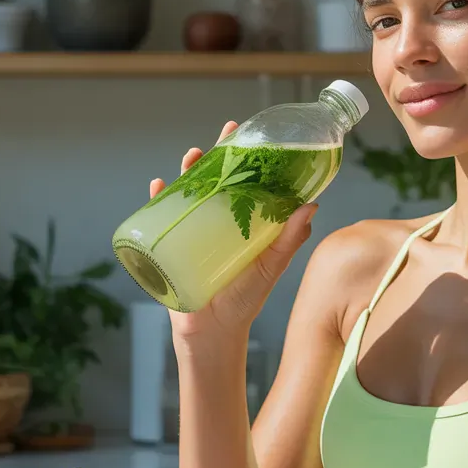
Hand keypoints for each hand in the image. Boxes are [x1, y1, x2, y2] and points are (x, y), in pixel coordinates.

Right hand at [149, 120, 317, 347]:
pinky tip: (159, 186)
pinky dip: (156, 200)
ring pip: (186, 193)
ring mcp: (191, 231)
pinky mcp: (169, 246)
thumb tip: (311, 206)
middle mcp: (216, 221)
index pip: (244, 182)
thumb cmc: (245, 299)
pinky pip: (158, 217)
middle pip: (213, 180)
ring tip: (192, 157)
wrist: (214, 332)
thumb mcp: (271, 266)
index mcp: (241, 222)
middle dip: (215, 156)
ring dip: (186, 172)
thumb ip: (289, 239)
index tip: (252, 135)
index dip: (246, 159)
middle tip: (224, 136)